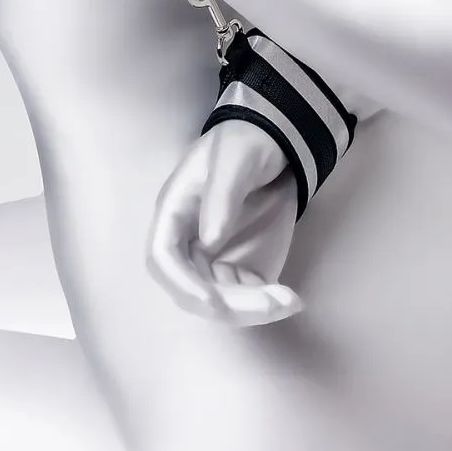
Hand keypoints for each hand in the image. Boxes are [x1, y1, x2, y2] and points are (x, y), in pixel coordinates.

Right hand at [147, 117, 302, 326]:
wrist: (274, 142)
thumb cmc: (245, 143)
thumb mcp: (234, 159)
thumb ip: (222, 196)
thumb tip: (209, 241)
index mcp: (175, 211)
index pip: (162, 256)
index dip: (181, 283)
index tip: (212, 301)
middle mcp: (188, 241)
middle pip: (192, 287)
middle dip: (228, 304)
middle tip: (271, 303)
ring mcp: (214, 256)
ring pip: (220, 299)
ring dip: (250, 308)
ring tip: (289, 301)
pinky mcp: (239, 263)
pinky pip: (245, 295)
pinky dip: (265, 302)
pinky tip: (289, 298)